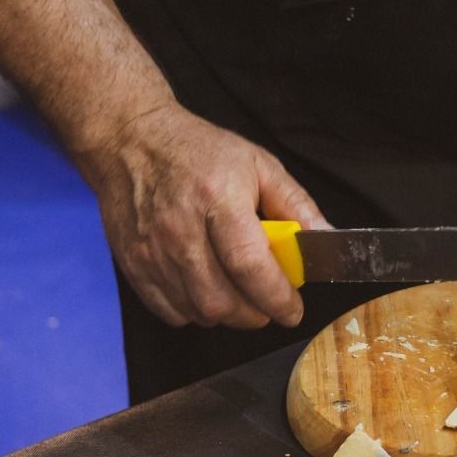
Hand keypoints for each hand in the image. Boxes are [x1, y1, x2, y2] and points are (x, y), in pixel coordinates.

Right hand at [77, 104, 329, 329]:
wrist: (130, 141)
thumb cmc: (200, 152)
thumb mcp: (259, 165)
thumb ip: (295, 204)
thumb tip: (326, 239)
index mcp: (218, 199)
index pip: (249, 266)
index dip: (276, 297)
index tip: (293, 310)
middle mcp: (180, 230)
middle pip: (222, 300)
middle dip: (256, 313)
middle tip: (269, 303)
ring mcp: (152, 251)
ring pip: (197, 312)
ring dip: (228, 315)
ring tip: (241, 296)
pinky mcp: (133, 265)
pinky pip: (168, 311)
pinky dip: (194, 313)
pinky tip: (207, 292)